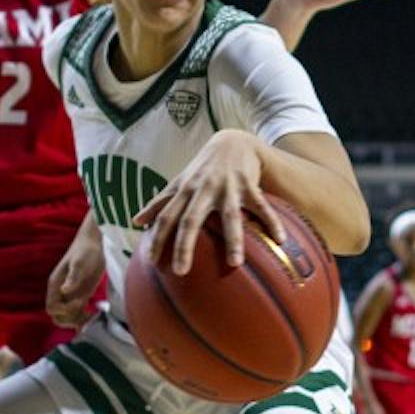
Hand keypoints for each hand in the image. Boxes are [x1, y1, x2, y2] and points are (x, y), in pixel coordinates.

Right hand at [47, 237, 105, 327]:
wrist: (93, 244)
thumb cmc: (85, 251)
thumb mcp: (80, 263)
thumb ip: (73, 277)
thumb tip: (64, 291)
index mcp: (56, 285)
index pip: (52, 308)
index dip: (65, 310)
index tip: (80, 301)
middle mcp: (60, 293)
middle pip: (56, 316)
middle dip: (69, 319)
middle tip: (85, 313)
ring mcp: (70, 296)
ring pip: (66, 317)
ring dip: (77, 321)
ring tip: (91, 315)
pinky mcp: (80, 296)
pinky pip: (77, 314)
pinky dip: (83, 318)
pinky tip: (94, 314)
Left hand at [133, 132, 281, 276]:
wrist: (231, 142)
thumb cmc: (202, 168)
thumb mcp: (179, 182)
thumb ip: (159, 202)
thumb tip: (136, 221)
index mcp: (185, 191)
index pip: (166, 217)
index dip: (157, 238)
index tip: (152, 262)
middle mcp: (203, 189)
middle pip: (191, 220)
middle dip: (185, 245)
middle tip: (181, 271)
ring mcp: (227, 187)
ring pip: (228, 216)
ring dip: (232, 239)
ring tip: (234, 263)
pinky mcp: (249, 185)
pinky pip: (261, 206)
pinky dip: (271, 221)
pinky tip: (279, 239)